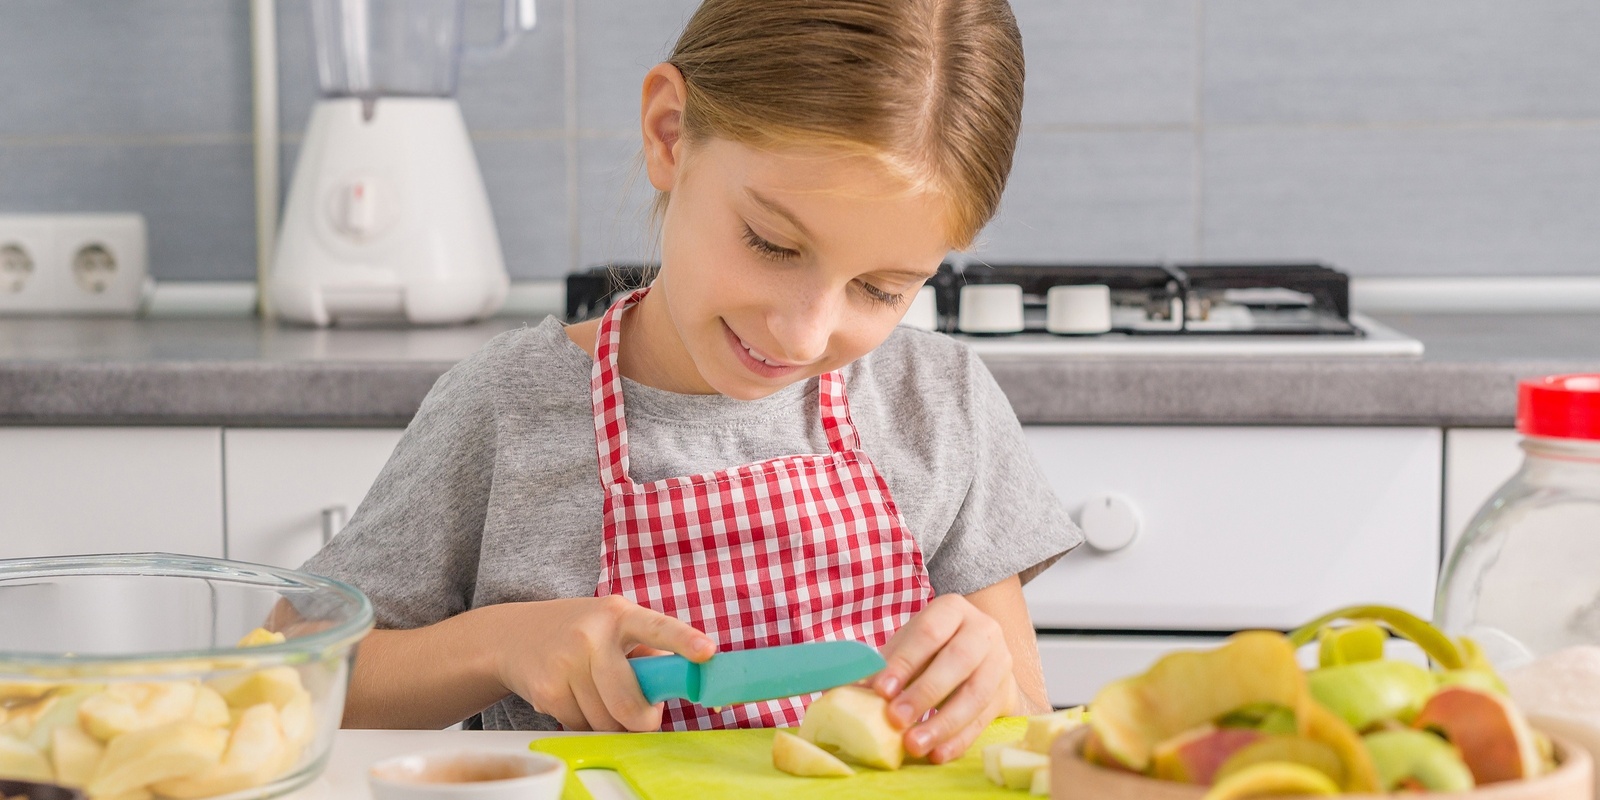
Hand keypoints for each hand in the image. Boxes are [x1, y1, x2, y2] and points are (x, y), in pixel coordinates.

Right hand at [494, 596, 714, 731]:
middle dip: (641, 721)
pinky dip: (583, 723)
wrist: (513, 635)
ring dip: (609, 723)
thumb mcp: (613, 625)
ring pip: (605, 722)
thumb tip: (675, 689)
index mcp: (619, 615)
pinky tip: (574, 698)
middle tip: (641, 718)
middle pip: (629, 703)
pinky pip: (580, 726)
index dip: (684, 641)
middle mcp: (592, 635)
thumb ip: (646, 654)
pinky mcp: (546, 690)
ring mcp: (565, 662)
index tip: (707, 652)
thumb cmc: (579, 633)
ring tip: (597, 698)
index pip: (657, 628)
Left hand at [870, 594, 1018, 763]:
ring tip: (914, 745)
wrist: (979, 659)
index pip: (928, 632)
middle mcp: (983, 631)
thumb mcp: (909, 646)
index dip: (905, 661)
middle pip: (958, 660)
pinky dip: (958, 740)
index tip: (881, 690)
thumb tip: (848, 691)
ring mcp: (1000, 663)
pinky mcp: (1005, 694)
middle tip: (896, 719)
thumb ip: (883, 666)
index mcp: (953, 610)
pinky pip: (983, 720)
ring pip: (975, 694)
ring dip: (942, 723)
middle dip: (925, 692)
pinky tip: (937, 754)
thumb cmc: (934, 650)